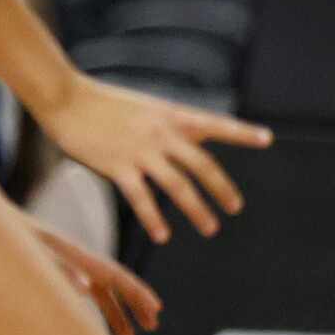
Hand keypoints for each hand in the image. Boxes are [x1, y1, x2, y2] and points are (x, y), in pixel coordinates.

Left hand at [34, 224, 160, 334]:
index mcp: (76, 254)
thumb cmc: (10, 238)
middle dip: (135, 305)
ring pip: (102, 291)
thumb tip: (86, 290)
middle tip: (152, 326)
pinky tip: (99, 324)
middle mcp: (78, 260)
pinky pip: (86, 291)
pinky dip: (98, 308)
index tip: (155, 309)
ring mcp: (70, 265)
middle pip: (116, 283)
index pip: (116, 275)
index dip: (137, 292)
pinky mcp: (58, 271)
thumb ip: (57, 269)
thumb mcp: (31, 252)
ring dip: (117, 313)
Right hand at [35, 78, 271, 242]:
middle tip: (236, 207)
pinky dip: (153, 218)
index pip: (215, 124)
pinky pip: (141, 198)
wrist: (66, 98)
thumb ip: (173, 125)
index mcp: (172, 115)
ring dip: (197, 209)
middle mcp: (162, 133)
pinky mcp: (117, 165)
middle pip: (203, 165)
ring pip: (178, 186)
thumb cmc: (106, 103)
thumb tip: (197, 138)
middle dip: (222, 188)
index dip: (242, 132)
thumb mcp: (149, 107)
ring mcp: (141, 150)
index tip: (267, 139)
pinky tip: (163, 235)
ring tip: (211, 228)